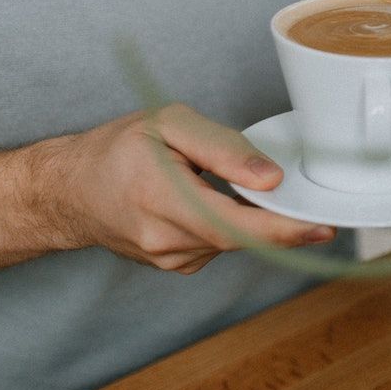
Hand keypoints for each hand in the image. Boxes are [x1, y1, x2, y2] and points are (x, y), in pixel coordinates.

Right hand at [47, 103, 335, 274]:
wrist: (69, 190)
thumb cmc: (119, 148)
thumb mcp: (169, 124)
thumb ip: (223, 148)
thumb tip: (271, 179)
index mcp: (160, 196)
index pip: (233, 224)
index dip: (282, 230)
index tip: (321, 228)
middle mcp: (164, 238)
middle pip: (241, 235)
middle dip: (276, 218)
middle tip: (304, 201)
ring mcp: (168, 258)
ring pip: (233, 239)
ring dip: (245, 215)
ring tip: (221, 182)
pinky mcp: (175, 265)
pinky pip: (219, 244)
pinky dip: (228, 223)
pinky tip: (209, 201)